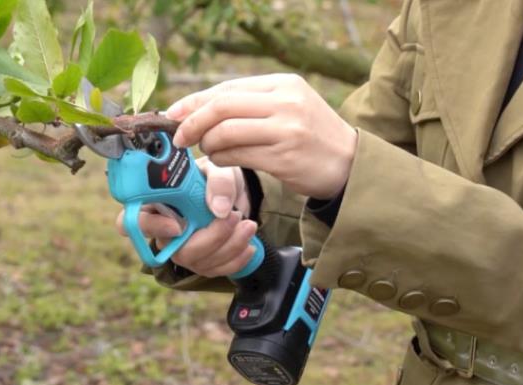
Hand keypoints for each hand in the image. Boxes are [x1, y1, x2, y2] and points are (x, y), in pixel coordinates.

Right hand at [116, 157, 257, 276]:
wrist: (235, 193)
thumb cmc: (215, 178)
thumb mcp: (218, 169)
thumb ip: (218, 181)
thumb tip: (218, 209)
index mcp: (155, 204)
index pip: (133, 223)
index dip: (152, 229)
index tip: (179, 225)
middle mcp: (164, 231)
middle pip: (175, 250)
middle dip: (209, 238)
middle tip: (233, 217)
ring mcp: (182, 249)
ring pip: (198, 263)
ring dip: (228, 247)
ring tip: (249, 225)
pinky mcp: (201, 262)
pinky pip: (214, 271)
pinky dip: (236, 260)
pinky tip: (249, 245)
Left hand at [166, 73, 357, 199]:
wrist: (349, 162)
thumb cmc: (311, 134)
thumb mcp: (288, 106)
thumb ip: (251, 103)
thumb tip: (199, 107)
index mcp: (284, 84)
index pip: (227, 88)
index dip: (194, 101)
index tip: (173, 114)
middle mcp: (285, 102)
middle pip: (222, 106)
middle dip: (192, 122)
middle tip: (179, 138)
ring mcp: (285, 130)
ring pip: (226, 132)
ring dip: (207, 144)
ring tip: (207, 150)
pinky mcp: (283, 157)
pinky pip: (237, 156)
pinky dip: (220, 159)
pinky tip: (221, 160)